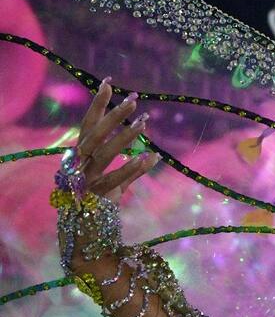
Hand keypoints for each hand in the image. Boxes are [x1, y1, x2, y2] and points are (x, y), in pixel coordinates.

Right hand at [73, 79, 158, 199]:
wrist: (83, 234)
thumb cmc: (97, 203)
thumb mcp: (113, 183)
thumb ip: (132, 170)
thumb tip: (154, 155)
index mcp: (80, 157)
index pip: (88, 125)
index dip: (97, 104)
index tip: (108, 82)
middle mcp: (79, 165)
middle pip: (94, 134)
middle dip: (113, 115)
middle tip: (133, 98)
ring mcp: (85, 180)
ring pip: (104, 153)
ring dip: (124, 137)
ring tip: (144, 122)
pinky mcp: (95, 196)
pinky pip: (115, 179)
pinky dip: (131, 169)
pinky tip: (148, 157)